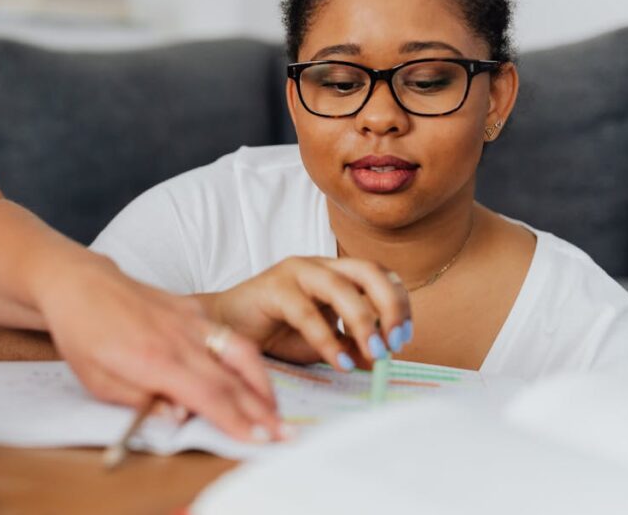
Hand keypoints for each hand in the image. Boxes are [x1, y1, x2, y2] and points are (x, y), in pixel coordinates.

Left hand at [35, 256, 283, 441]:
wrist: (79, 284)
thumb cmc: (83, 333)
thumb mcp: (98, 381)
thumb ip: (140, 402)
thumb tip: (178, 417)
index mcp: (153, 359)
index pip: (207, 396)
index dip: (237, 421)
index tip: (259, 440)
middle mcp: (178, 339)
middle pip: (232, 380)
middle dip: (262, 411)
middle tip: (284, 435)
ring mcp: (190, 321)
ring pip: (240, 353)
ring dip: (263, 385)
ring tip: (275, 410)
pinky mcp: (192, 310)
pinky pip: (228, 337)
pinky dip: (248, 360)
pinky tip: (254, 379)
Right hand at [201, 257, 411, 370]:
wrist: (225, 332)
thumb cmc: (274, 335)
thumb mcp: (324, 346)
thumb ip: (351, 348)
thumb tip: (382, 359)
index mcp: (336, 273)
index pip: (381, 276)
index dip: (399, 305)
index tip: (402, 340)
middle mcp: (320, 265)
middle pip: (369, 271)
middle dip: (391, 306)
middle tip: (395, 343)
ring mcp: (296, 272)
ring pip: (342, 286)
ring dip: (364, 322)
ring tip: (374, 354)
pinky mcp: (273, 287)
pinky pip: (307, 311)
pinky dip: (327, 339)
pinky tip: (338, 362)